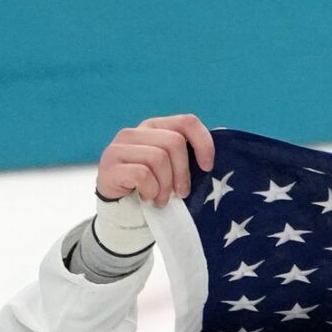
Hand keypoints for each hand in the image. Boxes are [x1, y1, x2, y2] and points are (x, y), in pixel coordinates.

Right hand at [97, 115, 215, 204]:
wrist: (124, 209)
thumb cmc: (156, 188)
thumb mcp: (176, 171)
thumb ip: (190, 157)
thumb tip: (222, 147)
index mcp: (156, 128)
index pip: (187, 122)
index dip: (203, 143)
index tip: (207, 167)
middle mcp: (136, 132)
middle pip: (174, 143)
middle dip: (183, 173)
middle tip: (182, 194)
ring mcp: (120, 146)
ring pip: (158, 158)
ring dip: (166, 186)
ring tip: (163, 199)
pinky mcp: (109, 163)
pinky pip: (142, 174)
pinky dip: (151, 191)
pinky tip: (147, 197)